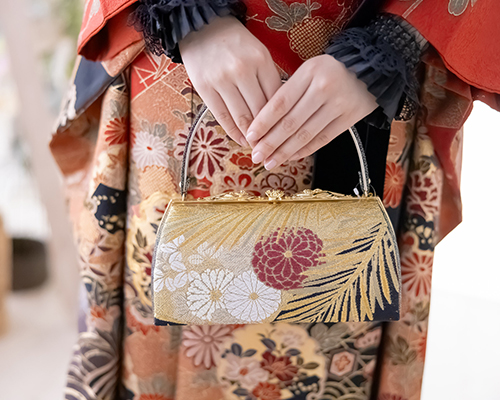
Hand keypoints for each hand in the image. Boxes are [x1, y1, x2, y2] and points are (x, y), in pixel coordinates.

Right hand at [179, 16, 281, 146]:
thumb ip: (269, 80)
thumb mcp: (259, 54)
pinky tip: (240, 140)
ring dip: (251, 137)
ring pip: (241, 117)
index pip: (276, 99)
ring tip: (257, 147)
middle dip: (268, 134)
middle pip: (260, 111)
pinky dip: (233, 132)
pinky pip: (222, 116)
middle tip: (273, 147)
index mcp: (261, 60)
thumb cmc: (236, 44)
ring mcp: (222, 79)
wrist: (203, 27)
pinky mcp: (205, 87)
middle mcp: (242, 70)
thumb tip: (279, 115)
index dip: (282, 121)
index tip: (285, 135)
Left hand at [246, 55, 377, 168]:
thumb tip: (264, 122)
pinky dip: (305, 150)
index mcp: (309, 72)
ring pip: (306, 134)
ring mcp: (338, 104)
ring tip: (271, 162)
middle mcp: (324, 88)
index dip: (263, 122)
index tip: (250, 136)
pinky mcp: (350, 118)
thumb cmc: (332, 69)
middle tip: (256, 155)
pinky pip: (323, 139)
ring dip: (285, 151)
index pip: (281, 102)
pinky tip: (291, 157)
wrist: (372, 67)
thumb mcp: (309, 70)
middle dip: (270, 142)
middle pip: (291, 122)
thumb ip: (289, 91)